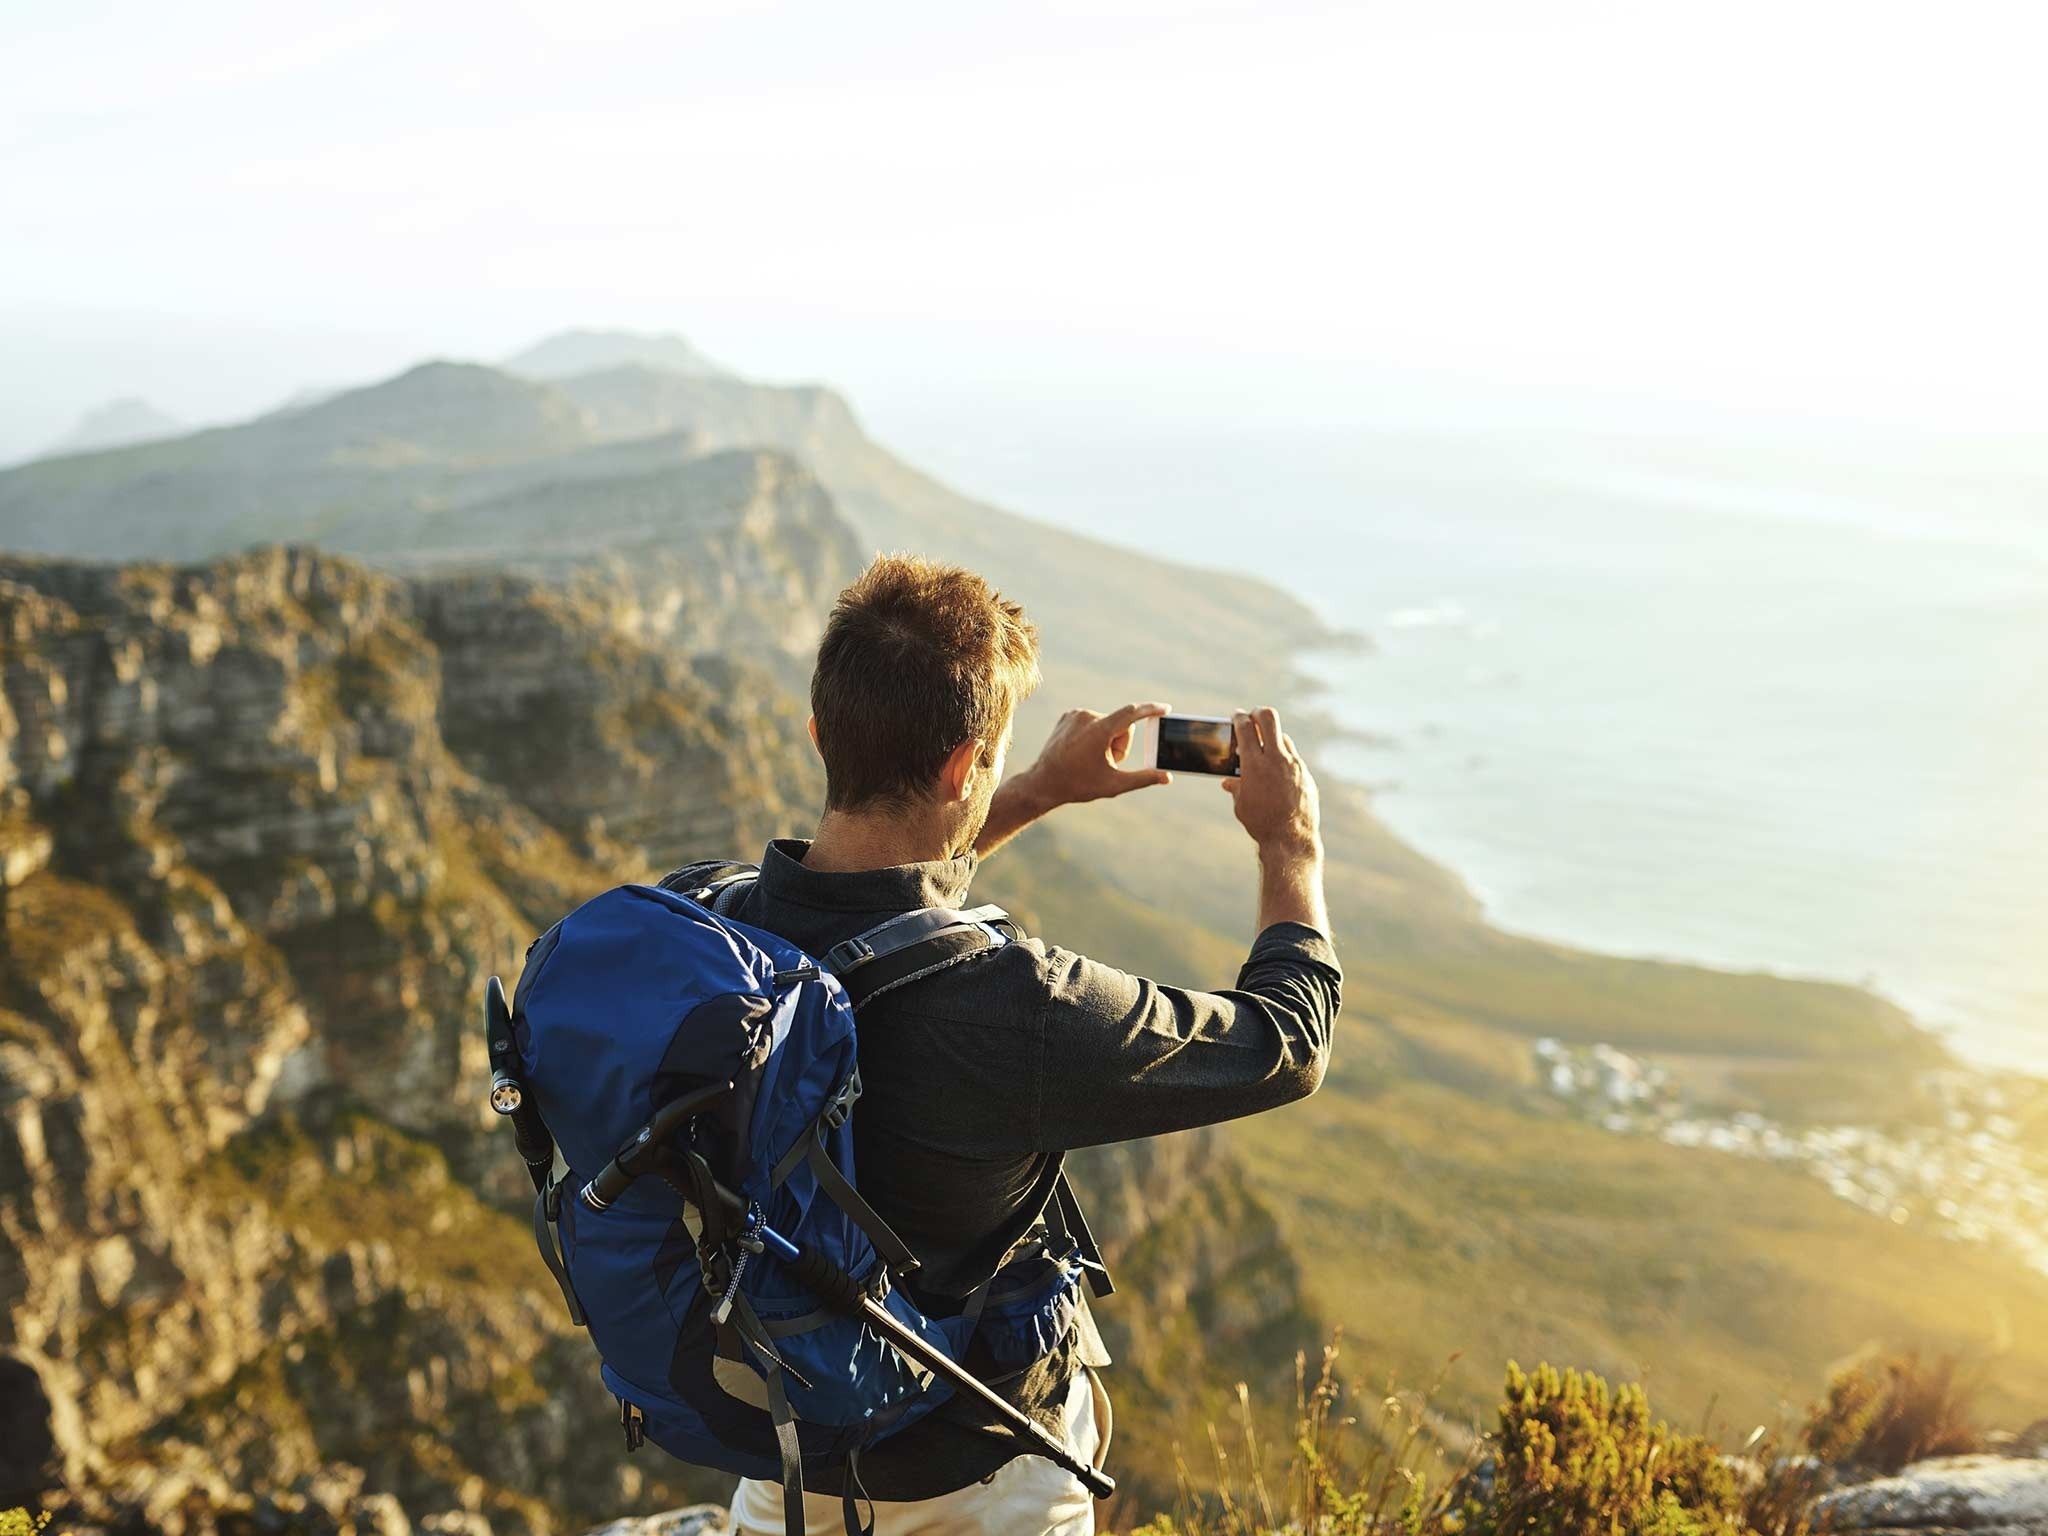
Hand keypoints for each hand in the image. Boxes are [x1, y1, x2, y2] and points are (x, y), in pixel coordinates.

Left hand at [1018, 702, 1173, 809]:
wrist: (1043, 783)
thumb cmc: (1079, 785)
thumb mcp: (1114, 785)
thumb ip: (1143, 779)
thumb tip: (1166, 777)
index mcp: (1099, 730)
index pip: (1132, 713)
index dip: (1151, 710)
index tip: (1165, 709)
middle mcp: (1087, 716)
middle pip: (1121, 725)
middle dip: (1120, 744)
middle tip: (1106, 763)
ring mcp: (1075, 714)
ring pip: (1108, 723)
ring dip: (1107, 740)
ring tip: (1091, 758)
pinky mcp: (1068, 716)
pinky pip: (1093, 721)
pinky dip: (1094, 734)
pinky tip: (1082, 750)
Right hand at [1222, 707, 1321, 858]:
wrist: (1290, 839)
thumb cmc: (1260, 823)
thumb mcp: (1241, 804)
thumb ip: (1235, 787)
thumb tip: (1228, 782)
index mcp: (1254, 765)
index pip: (1245, 727)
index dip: (1239, 717)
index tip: (1236, 716)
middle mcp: (1276, 759)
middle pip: (1269, 718)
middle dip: (1258, 712)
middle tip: (1252, 717)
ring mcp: (1294, 765)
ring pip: (1283, 737)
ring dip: (1272, 738)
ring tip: (1264, 749)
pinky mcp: (1306, 774)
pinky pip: (1293, 757)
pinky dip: (1284, 758)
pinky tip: (1278, 771)